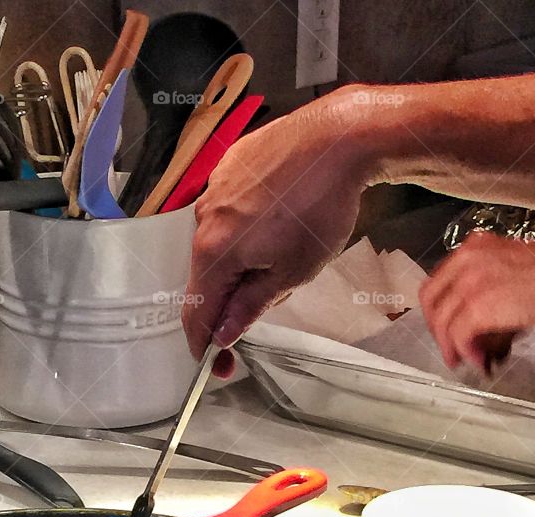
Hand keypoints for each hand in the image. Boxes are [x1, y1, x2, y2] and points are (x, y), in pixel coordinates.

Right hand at [181, 91, 370, 376]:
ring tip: (281, 254)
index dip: (202, 341)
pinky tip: (276, 220)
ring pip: (217, 242)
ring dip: (239, 260)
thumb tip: (224, 333)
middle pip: (205, 276)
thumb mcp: (291, 273)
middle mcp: (203, 219)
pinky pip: (228, 209)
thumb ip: (250, 306)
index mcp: (214, 252)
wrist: (339, 139)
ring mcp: (214, 189)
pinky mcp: (229, 167)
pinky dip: (244, 226)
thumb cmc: (320, 208)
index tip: (209, 360)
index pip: (196, 311)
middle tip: (256, 311)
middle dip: (227, 300)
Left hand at [420, 230, 534, 369]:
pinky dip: (466, 351)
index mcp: (471, 249)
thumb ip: (483, 285)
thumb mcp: (507, 267)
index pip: (437, 282)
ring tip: (461, 360)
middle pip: (431, 301)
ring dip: (450, 346)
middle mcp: (464, 262)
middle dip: (436, 328)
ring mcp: (469, 283)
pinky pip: (459, 335)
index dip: (437, 309)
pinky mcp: (477, 306)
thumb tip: (474, 319)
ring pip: (443, 321)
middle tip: (448, 346)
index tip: (444, 326)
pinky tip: (477, 360)